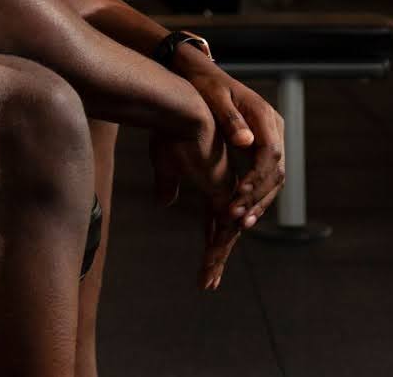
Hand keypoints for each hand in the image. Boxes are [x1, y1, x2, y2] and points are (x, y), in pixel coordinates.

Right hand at [149, 114, 241, 289]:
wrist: (181, 110)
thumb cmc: (171, 130)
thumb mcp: (165, 163)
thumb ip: (168, 184)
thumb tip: (165, 202)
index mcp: (215, 181)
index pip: (217, 218)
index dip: (212, 239)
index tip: (207, 260)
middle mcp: (225, 188)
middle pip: (226, 230)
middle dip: (217, 255)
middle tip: (210, 280)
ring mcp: (227, 190)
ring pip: (227, 234)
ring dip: (216, 258)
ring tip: (207, 281)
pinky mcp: (223, 191)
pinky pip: (223, 228)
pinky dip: (216, 249)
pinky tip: (209, 264)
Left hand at [177, 54, 285, 232]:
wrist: (203, 74)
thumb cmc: (205, 84)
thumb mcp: (214, 97)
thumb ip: (230, 119)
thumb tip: (246, 141)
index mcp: (264, 115)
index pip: (270, 152)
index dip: (257, 177)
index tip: (239, 195)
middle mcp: (273, 128)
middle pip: (276, 170)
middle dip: (259, 196)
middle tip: (238, 220)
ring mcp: (270, 138)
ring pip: (274, 177)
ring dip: (259, 202)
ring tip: (241, 225)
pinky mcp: (261, 147)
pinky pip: (265, 176)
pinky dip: (256, 196)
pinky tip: (243, 213)